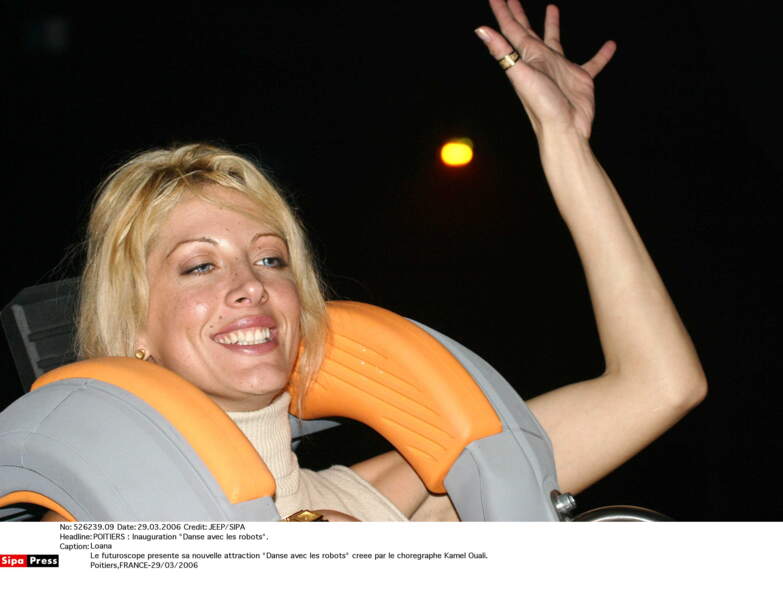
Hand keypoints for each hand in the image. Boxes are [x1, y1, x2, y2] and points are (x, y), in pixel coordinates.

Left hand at [476, 1, 615, 139]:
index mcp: (528, 57)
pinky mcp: (580, 78)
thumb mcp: (521, 75)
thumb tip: (480, 29)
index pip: (511, 29)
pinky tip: (611, 45)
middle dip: (519, 14)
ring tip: (552, 7)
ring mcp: (561, 68)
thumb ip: (502, 51)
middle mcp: (542, 60)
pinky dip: (601, 54)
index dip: (503, 11)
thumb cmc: (541, 105)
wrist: (565, 129)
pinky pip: (592, 61)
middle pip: (527, 31)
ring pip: (555, 40)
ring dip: (552, 25)